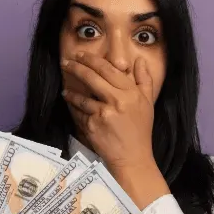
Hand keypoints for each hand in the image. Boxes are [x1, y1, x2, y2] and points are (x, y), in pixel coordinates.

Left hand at [61, 51, 170, 209]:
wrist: (133, 157)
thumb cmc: (140, 130)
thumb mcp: (148, 103)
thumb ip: (144, 80)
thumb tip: (139, 60)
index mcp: (131, 93)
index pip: (109, 70)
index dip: (93, 60)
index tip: (82, 56)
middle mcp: (118, 101)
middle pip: (93, 78)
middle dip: (77, 67)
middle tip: (66, 62)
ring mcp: (104, 114)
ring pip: (82, 97)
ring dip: (71, 92)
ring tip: (66, 90)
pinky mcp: (93, 126)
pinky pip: (80, 113)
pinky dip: (74, 109)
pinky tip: (71, 106)